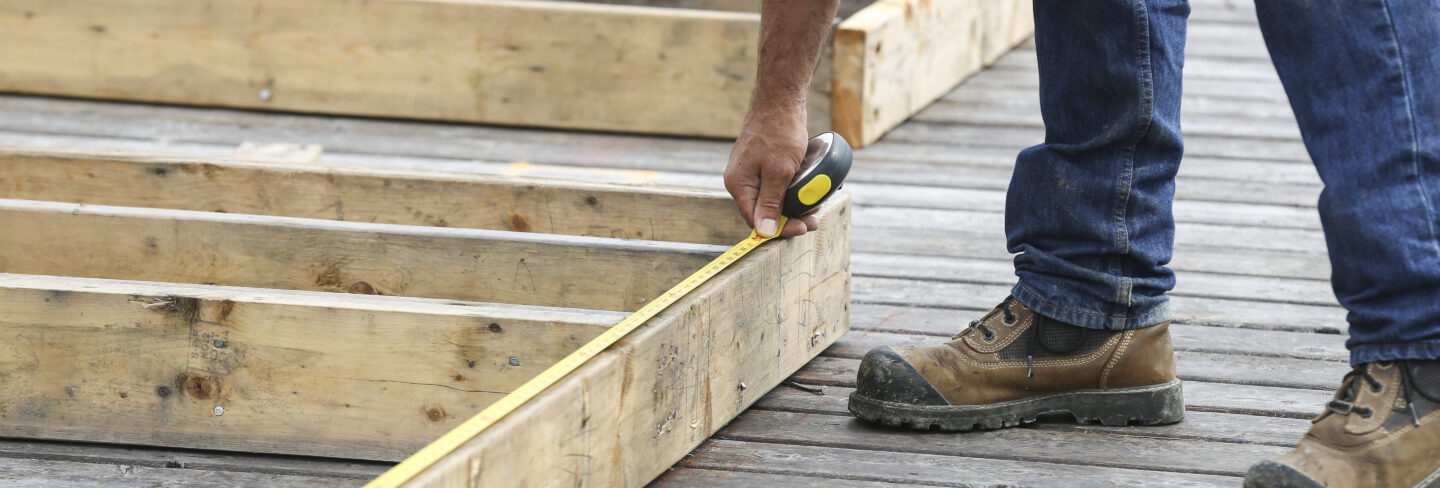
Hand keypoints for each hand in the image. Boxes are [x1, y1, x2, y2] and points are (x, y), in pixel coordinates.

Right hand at [723, 107, 820, 237]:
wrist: (781, 101)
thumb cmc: (779, 132)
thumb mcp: (778, 171)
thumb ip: (771, 202)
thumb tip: (764, 231)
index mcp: (739, 184)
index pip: (755, 219)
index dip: (779, 228)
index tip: (803, 227)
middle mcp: (742, 181)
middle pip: (764, 211)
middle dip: (791, 217)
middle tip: (813, 218)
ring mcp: (752, 172)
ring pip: (773, 199)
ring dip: (794, 205)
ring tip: (814, 203)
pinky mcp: (763, 165)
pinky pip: (777, 186)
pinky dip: (792, 191)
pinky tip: (807, 189)